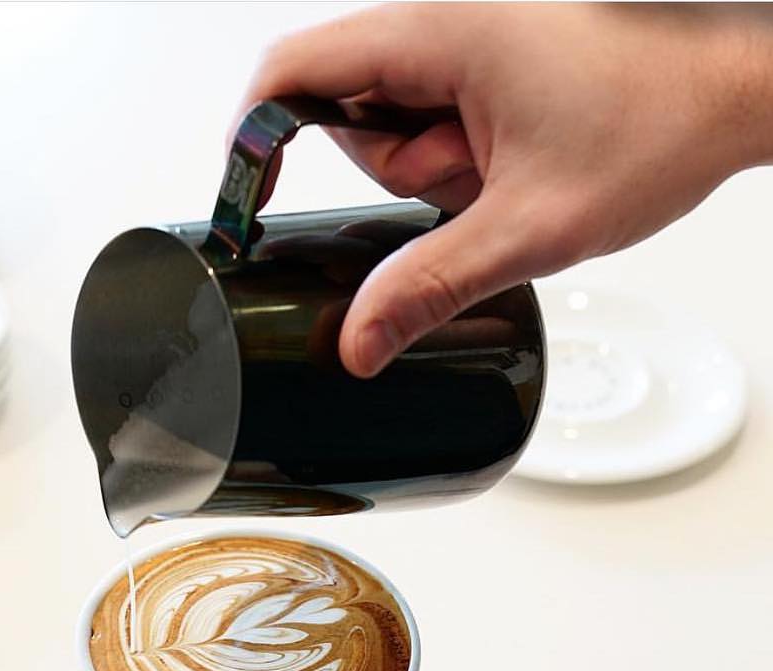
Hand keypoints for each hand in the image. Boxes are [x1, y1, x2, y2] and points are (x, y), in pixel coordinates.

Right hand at [236, 3, 772, 375]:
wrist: (738, 96)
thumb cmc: (659, 124)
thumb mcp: (528, 228)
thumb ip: (429, 287)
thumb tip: (357, 342)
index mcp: (440, 34)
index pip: (293, 71)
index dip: (251, 140)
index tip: (246, 204)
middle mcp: (444, 26)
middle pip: (343, 113)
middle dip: (396, 174)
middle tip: (469, 187)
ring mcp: (465, 47)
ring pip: (390, 130)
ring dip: (435, 175)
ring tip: (507, 172)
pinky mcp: (484, 70)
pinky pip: (431, 129)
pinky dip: (458, 166)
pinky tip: (511, 166)